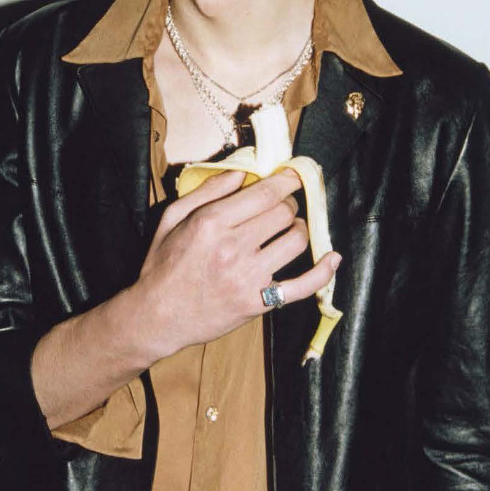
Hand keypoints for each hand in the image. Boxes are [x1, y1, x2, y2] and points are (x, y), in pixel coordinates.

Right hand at [136, 167, 340, 358]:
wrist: (157, 317)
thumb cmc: (162, 266)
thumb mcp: (172, 219)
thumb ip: (206, 192)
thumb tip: (241, 173)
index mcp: (212, 223)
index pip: (266, 193)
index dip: (286, 180)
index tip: (293, 175)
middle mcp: (233, 248)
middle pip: (284, 212)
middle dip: (289, 203)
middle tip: (282, 205)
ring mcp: (249, 278)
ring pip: (297, 240)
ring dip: (299, 229)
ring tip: (288, 229)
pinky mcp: (259, 303)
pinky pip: (303, 285)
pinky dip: (323, 271)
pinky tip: (332, 258)